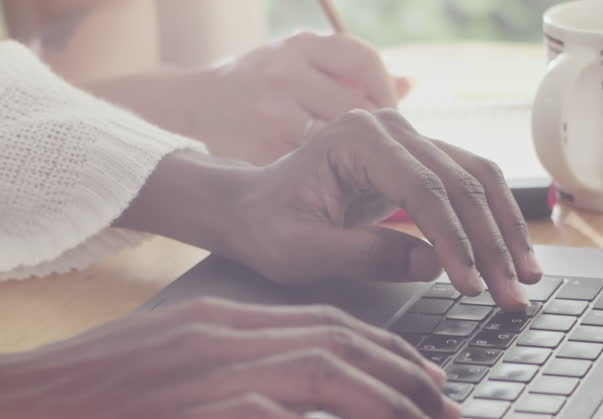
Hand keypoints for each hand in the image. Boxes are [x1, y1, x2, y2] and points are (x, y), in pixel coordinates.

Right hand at [0, 299, 457, 418]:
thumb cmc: (72, 401)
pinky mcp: (174, 417)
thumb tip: (284, 405)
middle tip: (452, 413)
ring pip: (322, 372)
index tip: (428, 382)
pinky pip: (261, 418)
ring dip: (387, 406)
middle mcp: (221, 335)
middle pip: (342, 341)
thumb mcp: (162, 372)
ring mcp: (200, 372)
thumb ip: (223, 376)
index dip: (390, 351)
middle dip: (410, 378)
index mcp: (220, 320)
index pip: (329, 323)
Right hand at [164, 32, 410, 164]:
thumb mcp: (301, 63)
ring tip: (371, 174)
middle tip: (392, 157)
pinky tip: (343, 188)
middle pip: (358, 107)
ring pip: (340, 143)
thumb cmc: (259, 87)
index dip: (387, 91)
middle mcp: (284, 73)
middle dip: (380, 136)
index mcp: (299, 46)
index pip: (363, 61)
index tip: (393, 117)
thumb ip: (353, 75)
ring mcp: (271, 114)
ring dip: (363, 162)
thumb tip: (411, 84)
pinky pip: (316, 172)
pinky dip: (337, 181)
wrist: (192, 108)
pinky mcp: (261, 153)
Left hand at [216, 110, 544, 310]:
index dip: (454, 241)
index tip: (472, 286)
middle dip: (492, 244)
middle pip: (462, 182)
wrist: (249, 207)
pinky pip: (470, 186)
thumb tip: (435, 264)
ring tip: (525, 280)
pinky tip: (511, 259)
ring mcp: (410, 140)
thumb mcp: (304, 252)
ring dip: (505, 232)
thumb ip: (366, 256)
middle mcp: (391, 128)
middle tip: (511, 295)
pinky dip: (495, 223)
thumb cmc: (267, 227)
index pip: (423, 189)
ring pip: (478, 179)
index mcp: (356, 139)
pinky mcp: (421, 161)